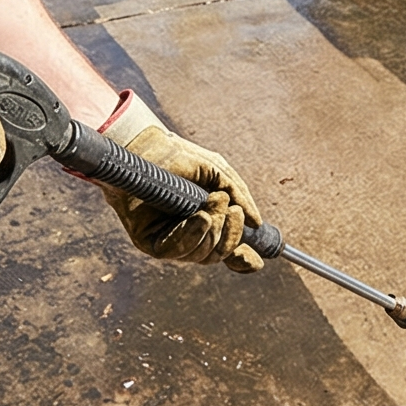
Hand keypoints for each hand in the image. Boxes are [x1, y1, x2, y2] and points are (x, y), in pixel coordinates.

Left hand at [99, 93, 263, 272]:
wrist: (147, 146)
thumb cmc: (181, 157)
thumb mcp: (218, 173)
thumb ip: (239, 196)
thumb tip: (257, 224)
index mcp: (206, 223)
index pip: (227, 252)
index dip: (243, 259)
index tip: (259, 259)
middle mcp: (188, 236)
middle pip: (217, 256)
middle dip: (231, 236)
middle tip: (232, 210)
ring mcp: (169, 240)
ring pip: (200, 255)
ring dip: (214, 231)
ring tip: (212, 202)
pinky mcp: (148, 242)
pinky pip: (175, 251)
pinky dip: (192, 236)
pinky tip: (200, 217)